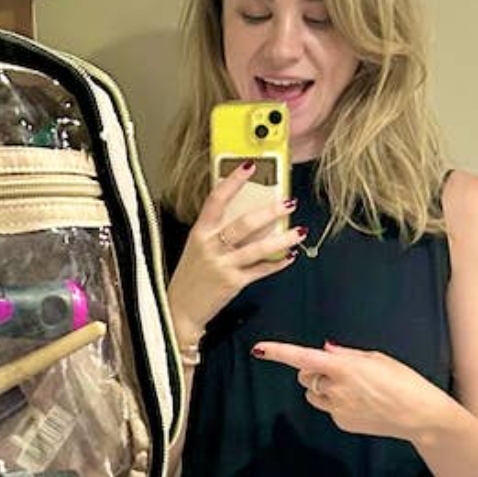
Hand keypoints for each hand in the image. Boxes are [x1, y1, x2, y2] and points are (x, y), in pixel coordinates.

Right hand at [166, 165, 301, 345]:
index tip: (249, 166)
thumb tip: (249, 216)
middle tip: (287, 202)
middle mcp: (210, 247)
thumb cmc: (190, 278)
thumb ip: (217, 232)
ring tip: (298, 231)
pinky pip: (261, 270)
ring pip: (258, 247)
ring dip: (282, 238)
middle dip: (269, 212)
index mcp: (199, 233)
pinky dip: (277, 263)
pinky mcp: (233, 282)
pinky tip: (289, 257)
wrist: (179, 310)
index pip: (216, 201)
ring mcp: (222, 265)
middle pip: (244, 223)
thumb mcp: (196, 249)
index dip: (233, 182)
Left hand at [251, 339, 448, 441]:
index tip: (260, 348)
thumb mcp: (377, 359)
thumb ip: (346, 354)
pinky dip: (337, 403)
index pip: (302, 358)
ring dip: (323, 388)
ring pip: (313, 394)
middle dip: (313, 371)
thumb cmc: (405, 381)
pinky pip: (328, 408)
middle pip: (305, 376)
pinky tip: (362, 403)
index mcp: (343, 367)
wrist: (420, 415)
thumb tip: (325, 350)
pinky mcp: (341, 422)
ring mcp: (336, 408)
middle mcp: (335, 389)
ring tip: (354, 388)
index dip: (279, 352)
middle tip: (339, 370)